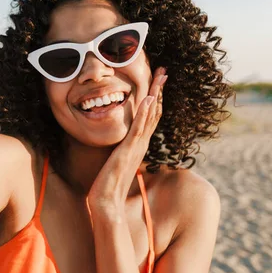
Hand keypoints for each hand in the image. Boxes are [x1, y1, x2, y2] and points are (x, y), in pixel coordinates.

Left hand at [86, 67, 167, 219]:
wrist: (107, 201)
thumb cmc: (109, 184)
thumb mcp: (117, 161)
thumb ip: (122, 150)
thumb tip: (120, 144)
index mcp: (139, 145)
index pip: (150, 116)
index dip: (155, 97)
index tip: (158, 81)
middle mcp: (141, 144)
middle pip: (155, 111)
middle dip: (159, 90)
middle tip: (165, 71)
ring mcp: (136, 146)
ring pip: (150, 115)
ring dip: (156, 94)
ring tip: (161, 76)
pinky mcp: (128, 150)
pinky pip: (139, 128)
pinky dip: (144, 112)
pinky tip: (148, 98)